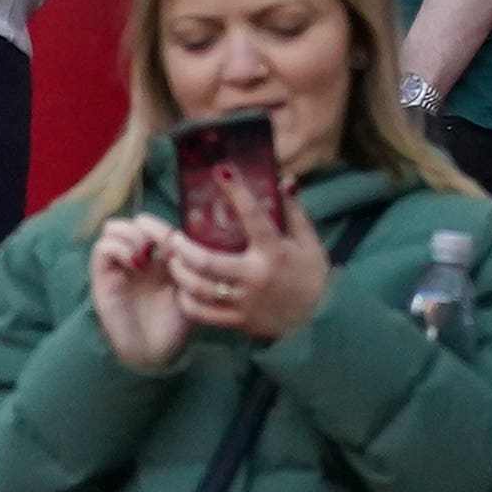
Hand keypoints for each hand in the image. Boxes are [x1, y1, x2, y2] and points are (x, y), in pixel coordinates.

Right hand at [87, 215, 194, 372]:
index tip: (182, 242)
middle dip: (150, 226)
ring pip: (113, 228)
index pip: (156, 224)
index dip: (167, 225)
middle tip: (164, 245)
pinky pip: (102, 249)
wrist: (154, 352)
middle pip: (133, 221)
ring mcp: (118, 267)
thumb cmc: (176, 322)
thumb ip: (190, 262)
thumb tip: (185, 236)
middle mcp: (137, 259)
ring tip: (147, 253)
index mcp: (159, 258)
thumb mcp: (192, 286)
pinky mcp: (102, 279)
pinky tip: (135, 263)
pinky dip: (119, 248)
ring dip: (132, 234)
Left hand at [166, 191, 330, 344]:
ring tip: (173, 261)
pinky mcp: (237, 320)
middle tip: (172, 238)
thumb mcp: (309, 242)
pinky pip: (202, 313)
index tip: (221, 170)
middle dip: (183, 247)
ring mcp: (244, 301)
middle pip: (207, 260)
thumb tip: (286, 181)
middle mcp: (256, 275)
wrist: (319, 319)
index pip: (254, 216)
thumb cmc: (311, 276)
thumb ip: (294, 213)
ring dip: (180, 273)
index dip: (237, 192)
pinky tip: (182, 290)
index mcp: (275, 252)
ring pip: (199, 287)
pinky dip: (187, 301)